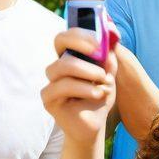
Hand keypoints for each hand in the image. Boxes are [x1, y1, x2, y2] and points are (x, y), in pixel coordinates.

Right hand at [41, 26, 119, 147]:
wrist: (95, 123)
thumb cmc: (99, 96)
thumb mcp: (109, 74)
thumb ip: (108, 57)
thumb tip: (110, 36)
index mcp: (69, 58)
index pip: (65, 37)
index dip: (80, 34)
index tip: (100, 42)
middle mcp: (57, 67)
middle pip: (60, 45)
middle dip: (84, 47)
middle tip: (102, 56)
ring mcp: (51, 82)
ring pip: (63, 65)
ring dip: (88, 71)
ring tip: (105, 81)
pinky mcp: (48, 99)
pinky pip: (63, 86)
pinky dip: (84, 88)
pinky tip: (98, 94)